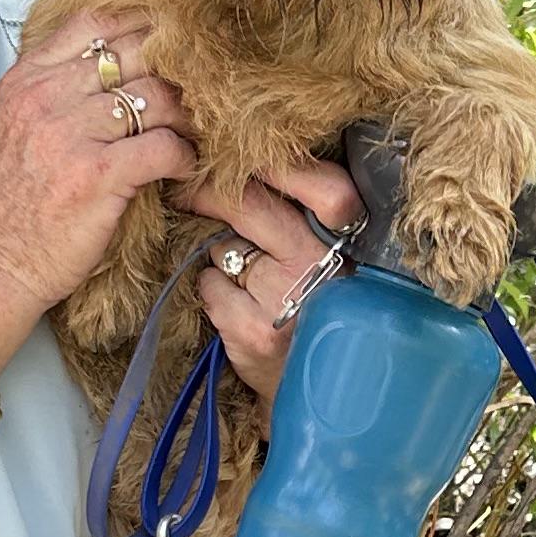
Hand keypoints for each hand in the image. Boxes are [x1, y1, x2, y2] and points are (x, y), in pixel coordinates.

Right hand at [0, 7, 193, 362]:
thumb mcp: (5, 131)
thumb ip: (45, 96)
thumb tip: (96, 79)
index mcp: (24, 81)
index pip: (93, 23)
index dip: (139, 23)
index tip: (166, 36)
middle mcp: (47, 97)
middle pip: (134, 53)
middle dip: (172, 68)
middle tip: (193, 89)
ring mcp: (73, 133)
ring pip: (157, 97)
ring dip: (185, 116)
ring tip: (193, 133)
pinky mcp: (99, 175)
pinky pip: (164, 146)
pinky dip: (183, 156)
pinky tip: (182, 168)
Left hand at [182, 155, 364, 399]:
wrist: (315, 383)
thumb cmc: (320, 305)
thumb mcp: (330, 257)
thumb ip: (306, 214)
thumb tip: (249, 163)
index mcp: (347, 244)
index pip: (327, 190)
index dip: (281, 165)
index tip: (240, 153)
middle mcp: (320, 269)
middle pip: (251, 205)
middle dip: (210, 192)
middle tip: (188, 188)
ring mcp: (284, 302)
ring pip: (223, 246)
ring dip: (221, 252)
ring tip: (244, 272)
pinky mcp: (253, 333)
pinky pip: (210, 284)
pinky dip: (214, 289)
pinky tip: (236, 303)